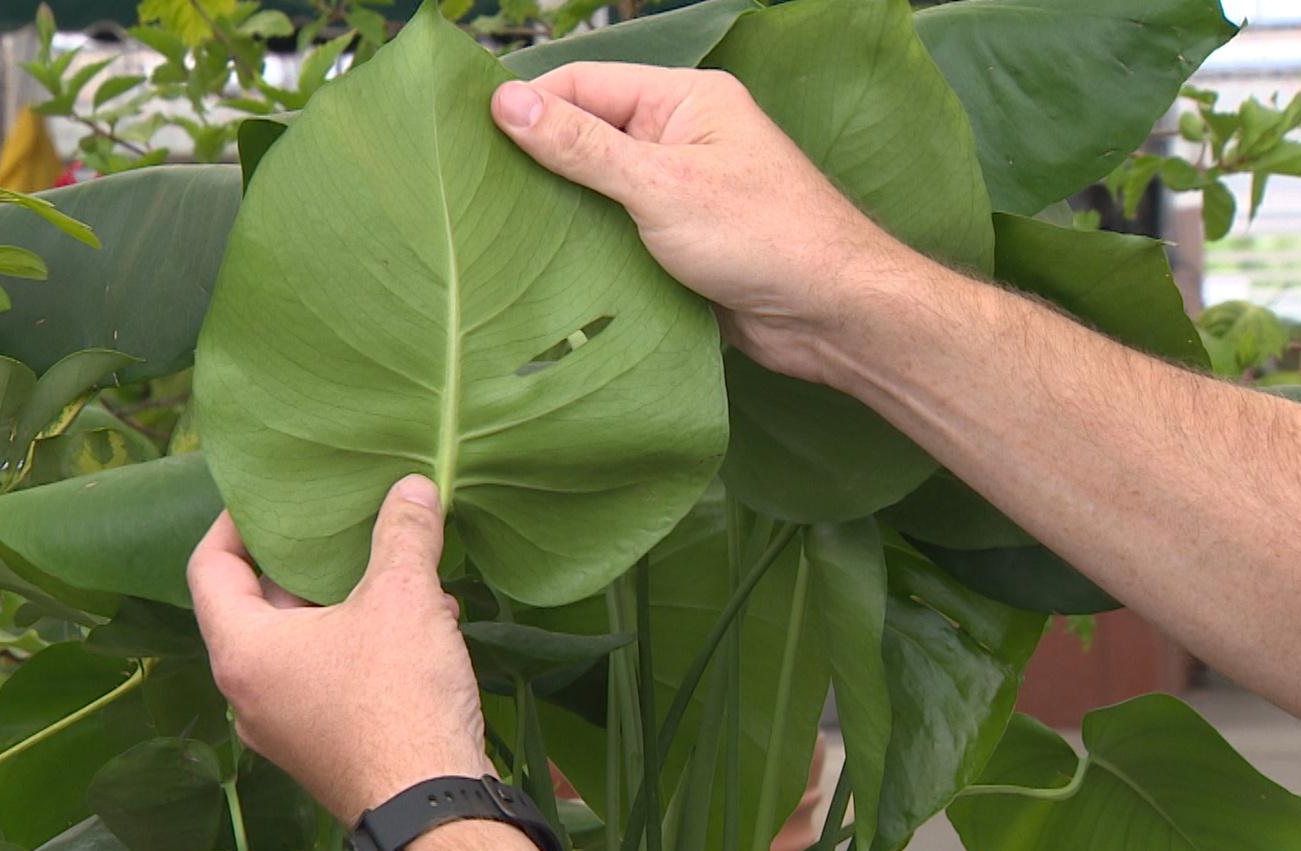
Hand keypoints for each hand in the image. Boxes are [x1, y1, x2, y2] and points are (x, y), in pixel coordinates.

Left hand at [187, 474, 492, 824]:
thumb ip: (403, 535)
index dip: (232, 524)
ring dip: (344, 605)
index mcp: (243, 651)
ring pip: (301, 646)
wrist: (434, 810)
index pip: (209, 568)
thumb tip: (413, 488)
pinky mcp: (323, 752)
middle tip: (336, 522)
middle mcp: (248, 694)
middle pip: (259, 606)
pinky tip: (423, 624)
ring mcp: (284, 730)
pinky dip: (362, 645)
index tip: (266, 497)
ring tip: (393, 569)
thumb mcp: (405, 599)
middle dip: (304, 561)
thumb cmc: (399, 698)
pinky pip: (328, 681)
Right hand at [491, 62, 906, 386]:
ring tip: (498, 235)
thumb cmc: (763, 236)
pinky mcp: (679, 247)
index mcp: (683, 100)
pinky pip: (617, 238)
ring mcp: (679, 194)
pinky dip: (586, 251)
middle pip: (585, 137)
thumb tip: (506, 103)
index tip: (468, 141)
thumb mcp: (660, 184)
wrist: (832, 316)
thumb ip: (581, 147)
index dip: (527, 107)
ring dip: (559, 214)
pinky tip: (546, 270)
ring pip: (597, 193)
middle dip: (536, 163)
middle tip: (473, 195)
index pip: (584, 84)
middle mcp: (680, 138)